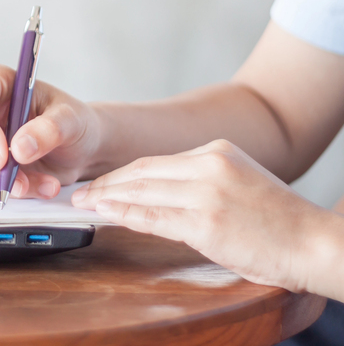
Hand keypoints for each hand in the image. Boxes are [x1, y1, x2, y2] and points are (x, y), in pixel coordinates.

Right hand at [0, 63, 102, 198]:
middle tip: (20, 183)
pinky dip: (10, 191)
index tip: (2, 157)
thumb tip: (20, 148)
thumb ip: (49, 129)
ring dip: (5, 183)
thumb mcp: (71, 120)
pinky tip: (38, 186)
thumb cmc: (73, 122)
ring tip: (45, 184)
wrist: (79, 147)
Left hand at [72, 139, 343, 292]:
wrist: (316, 243)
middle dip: (105, 183)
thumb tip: (157, 189)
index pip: (154, 161)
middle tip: (79, 191)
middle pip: (141, 172)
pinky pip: (153, 217)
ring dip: (106, 198)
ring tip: (83, 203)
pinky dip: (123, 214)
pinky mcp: (205, 223)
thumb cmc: (279, 222)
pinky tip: (105, 214)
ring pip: (142, 191)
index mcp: (216, 151)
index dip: (120, 173)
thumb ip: (200, 179)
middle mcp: (209, 165)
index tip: (99, 182)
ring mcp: (206, 194)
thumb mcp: (239, 181)